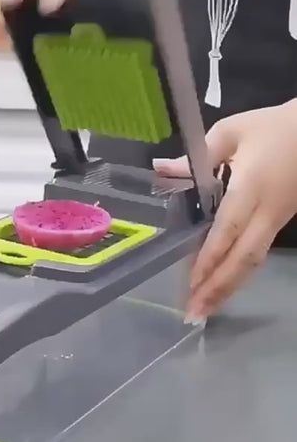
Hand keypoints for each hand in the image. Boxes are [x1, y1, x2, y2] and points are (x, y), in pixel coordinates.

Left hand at [153, 100, 296, 320]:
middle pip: (244, 258)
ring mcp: (275, 220)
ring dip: (228, 287)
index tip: (192, 282)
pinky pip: (257, 254)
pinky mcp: (278, 222)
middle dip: (219, 287)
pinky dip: (238, 273)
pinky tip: (221, 284)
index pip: (228, 229)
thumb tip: (162, 169)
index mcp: (252, 187)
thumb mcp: (231, 131)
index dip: (210, 257)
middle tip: (194, 313)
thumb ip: (196, 156)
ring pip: (253, 261)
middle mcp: (266, 211)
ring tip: (205, 309)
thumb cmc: (271, 127)